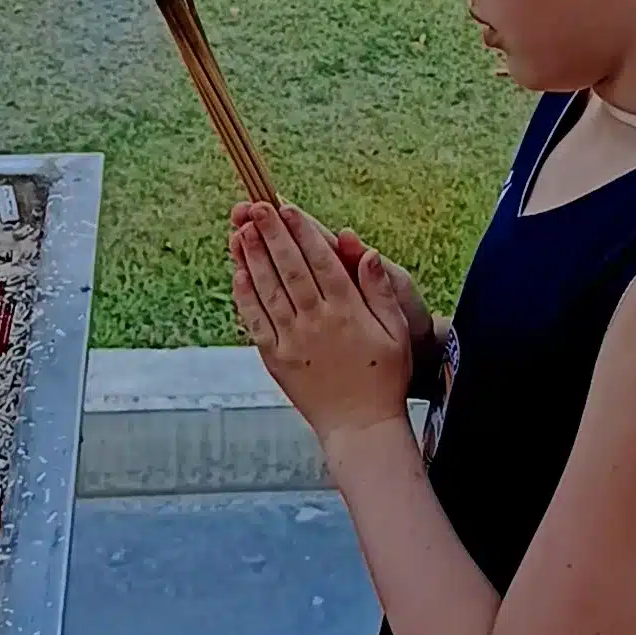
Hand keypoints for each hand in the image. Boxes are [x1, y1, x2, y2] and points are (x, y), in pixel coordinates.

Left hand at [228, 201, 411, 447]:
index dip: (303, 232)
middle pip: (290, 269)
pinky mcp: (276, 359)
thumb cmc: (384, 378)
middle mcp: (317, 322)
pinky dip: (246, 296)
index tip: (288, 208)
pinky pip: (257, 322)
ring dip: (253, 258)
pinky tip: (238, 273)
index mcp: (348, 311)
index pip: (321, 261)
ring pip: (269, 290)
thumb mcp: (396, 331)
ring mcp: (293, 340)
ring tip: (240, 231)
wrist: (360, 426)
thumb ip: (380, 290)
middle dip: (272, 234)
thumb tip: (367, 252)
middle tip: (256, 207)